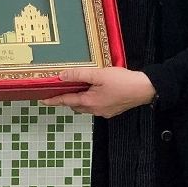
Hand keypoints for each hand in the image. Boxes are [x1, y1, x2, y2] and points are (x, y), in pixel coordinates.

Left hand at [41, 67, 155, 117]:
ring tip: (80, 87)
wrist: (144, 89)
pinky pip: (96, 106)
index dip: (54, 100)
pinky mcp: (112, 110)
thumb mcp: (98, 74)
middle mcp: (95, 110)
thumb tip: (62, 76)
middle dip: (67, 98)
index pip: (66, 100)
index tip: (43, 100)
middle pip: (75, 105)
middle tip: (62, 89)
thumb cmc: (123, 81)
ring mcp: (104, 112)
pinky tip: (96, 90)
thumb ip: (79, 75)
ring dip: (80, 98)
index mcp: (89, 102)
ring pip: (86, 106)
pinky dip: (91, 99)